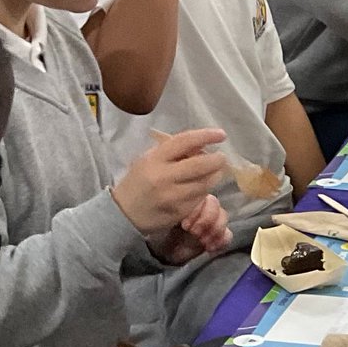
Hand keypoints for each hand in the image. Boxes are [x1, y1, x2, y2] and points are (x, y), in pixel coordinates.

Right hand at [112, 128, 226, 236]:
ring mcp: (173, 196)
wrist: (125, 212)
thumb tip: (202, 147)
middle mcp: (164, 177)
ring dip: (215, 176)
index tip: (221, 134)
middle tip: (222, 157)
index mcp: (155, 159)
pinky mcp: (180, 212)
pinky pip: (200, 198)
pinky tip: (204, 186)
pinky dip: (206, 190)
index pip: (184, 142)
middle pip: (200, 165)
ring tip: (216, 171)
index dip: (205, 136)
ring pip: (204, 184)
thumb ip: (173, 152)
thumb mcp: (149, 160)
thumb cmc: (140, 181)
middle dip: (216, 160)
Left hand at [146, 195, 231, 263]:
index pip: (204, 198)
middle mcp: (204, 207)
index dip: (198, 212)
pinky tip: (210, 248)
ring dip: (214, 232)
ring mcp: (213, 221)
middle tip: (194, 234)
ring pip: (223, 219)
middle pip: (216, 207)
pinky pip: (228, 234)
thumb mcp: (164, 218)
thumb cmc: (161, 231)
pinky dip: (221, 241)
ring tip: (203, 243)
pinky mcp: (218, 235)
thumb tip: (184, 206)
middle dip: (207, 222)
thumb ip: (176, 210)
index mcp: (191, 199)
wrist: (164, 250)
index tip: (185, 226)